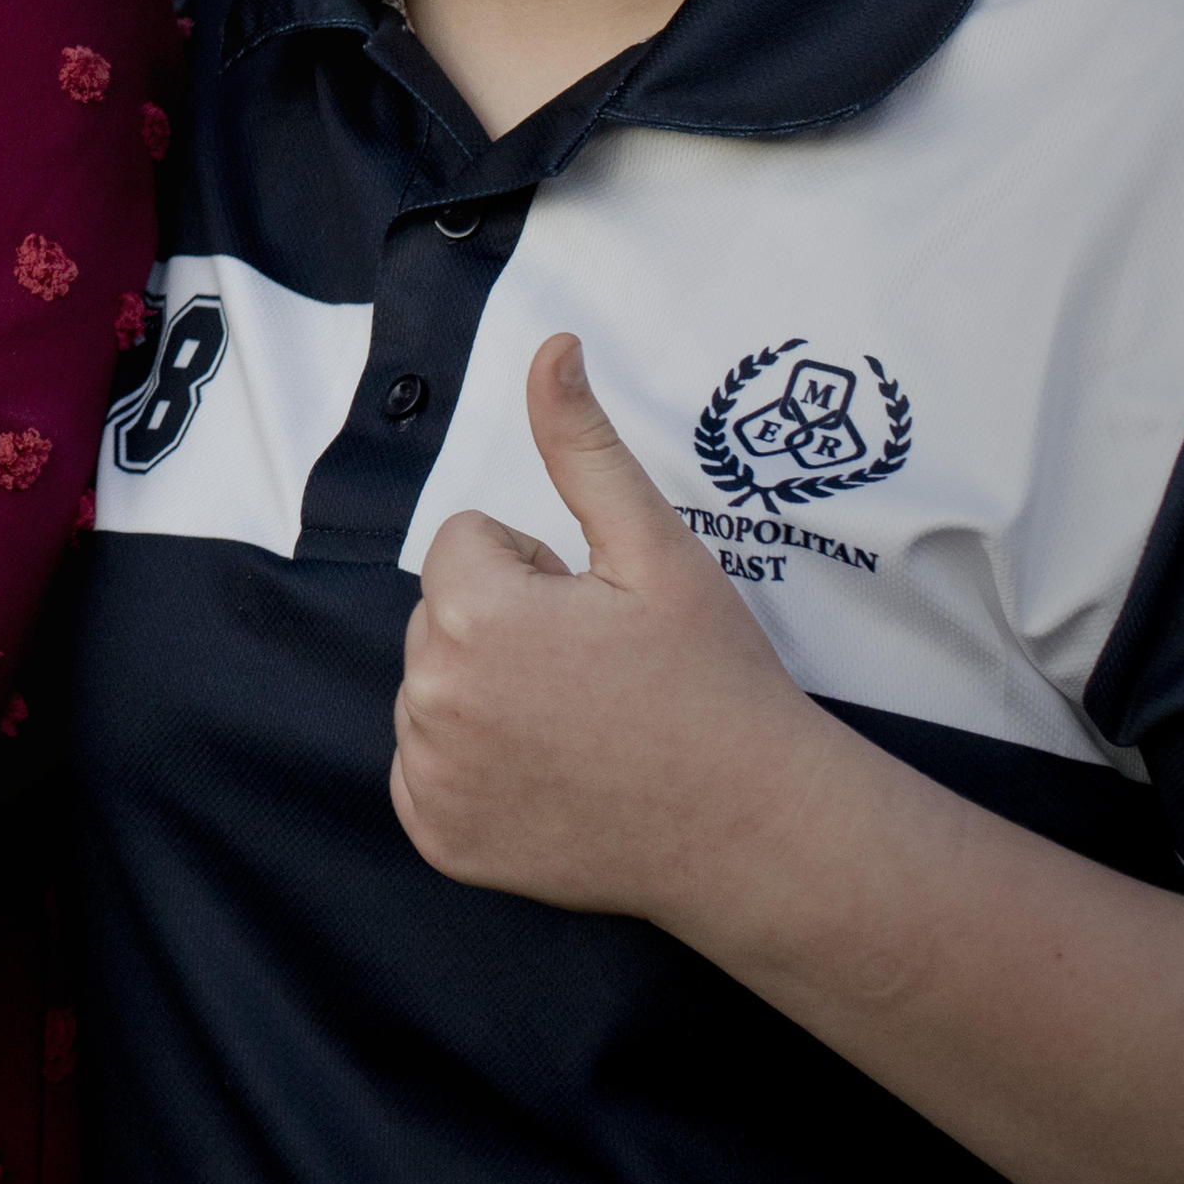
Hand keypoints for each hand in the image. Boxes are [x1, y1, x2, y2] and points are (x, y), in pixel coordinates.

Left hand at [390, 334, 849, 926]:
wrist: (758, 832)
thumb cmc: (714, 683)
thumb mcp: (655, 549)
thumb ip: (584, 444)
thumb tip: (551, 346)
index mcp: (474, 614)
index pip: (465, 545)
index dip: (536, 571)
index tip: (597, 619)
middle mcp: (433, 697)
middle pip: (442, 617)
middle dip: (505, 628)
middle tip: (597, 676)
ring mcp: (431, 777)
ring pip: (434, 689)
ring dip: (486, 695)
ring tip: (582, 728)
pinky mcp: (439, 837)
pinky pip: (426, 769)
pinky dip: (472, 770)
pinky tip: (550, 781)